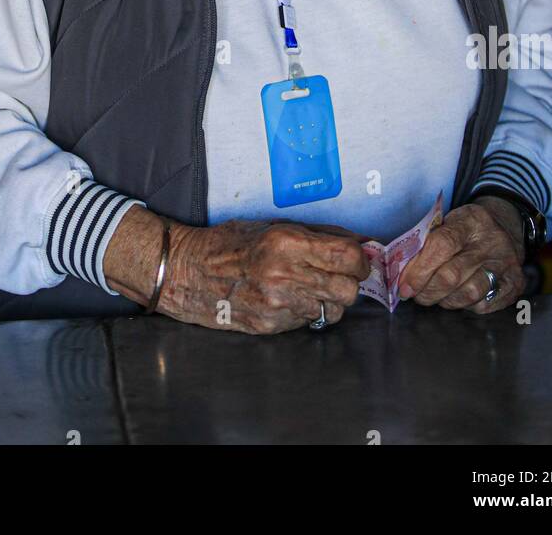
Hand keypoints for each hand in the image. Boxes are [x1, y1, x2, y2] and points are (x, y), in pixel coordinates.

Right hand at [103, 206, 367, 333]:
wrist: (191, 272)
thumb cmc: (233, 243)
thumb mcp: (276, 226)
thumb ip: (319, 235)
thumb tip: (360, 243)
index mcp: (287, 243)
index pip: (348, 256)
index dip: (360, 258)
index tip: (357, 258)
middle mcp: (285, 275)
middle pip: (348, 289)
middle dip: (350, 282)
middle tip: (340, 274)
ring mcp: (278, 304)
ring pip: (334, 310)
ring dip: (331, 299)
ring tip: (311, 285)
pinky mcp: (272, 325)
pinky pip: (310, 321)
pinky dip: (309, 310)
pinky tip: (291, 297)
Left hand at [398, 197, 525, 313]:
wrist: (506, 228)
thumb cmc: (468, 229)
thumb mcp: (449, 221)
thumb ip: (427, 241)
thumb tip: (400, 270)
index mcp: (471, 220)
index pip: (441, 245)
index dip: (419, 269)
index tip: (404, 284)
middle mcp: (492, 242)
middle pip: (452, 275)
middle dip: (427, 290)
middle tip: (415, 294)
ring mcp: (507, 264)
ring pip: (469, 293)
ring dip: (444, 300)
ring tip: (435, 296)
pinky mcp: (515, 284)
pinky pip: (485, 305)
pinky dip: (465, 306)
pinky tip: (458, 297)